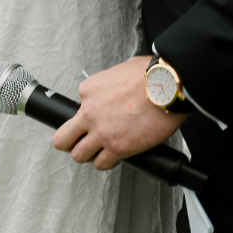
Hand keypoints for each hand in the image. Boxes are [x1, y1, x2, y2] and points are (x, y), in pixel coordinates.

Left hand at [51, 54, 186, 169]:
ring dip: (89, 154)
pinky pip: (101, 164)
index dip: (87, 115)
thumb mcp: (121, 69)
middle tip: (78, 143)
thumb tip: (115, 86)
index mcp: (89, 90)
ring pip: (79, 155)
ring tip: (99, 152)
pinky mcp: (117, 148)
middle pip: (63, 138)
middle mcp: (89, 113)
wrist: (169, 86)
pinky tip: (115, 157)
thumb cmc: (152, 75)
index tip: (95, 118)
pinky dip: (107, 162)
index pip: (76, 108)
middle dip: (69, 142)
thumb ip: (110, 82)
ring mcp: (102, 133)